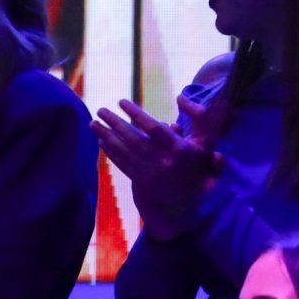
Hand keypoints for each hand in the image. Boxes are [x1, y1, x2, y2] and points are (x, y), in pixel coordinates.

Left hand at [91, 96, 222, 237]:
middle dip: (114, 122)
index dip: (136, 113)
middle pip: (132, 138)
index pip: (153, 128)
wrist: (192, 200)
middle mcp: (161, 160)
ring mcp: (148, 172)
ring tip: (92, 123)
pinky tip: (101, 141)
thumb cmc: (198, 164)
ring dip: (106, 136)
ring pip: (123, 151)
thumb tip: (180, 98)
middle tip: (100, 110)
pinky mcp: (139, 180)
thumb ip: (200, 117)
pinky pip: (122, 163)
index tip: (121, 101)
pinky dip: (111, 152)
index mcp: (178, 148)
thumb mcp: (206, 141)